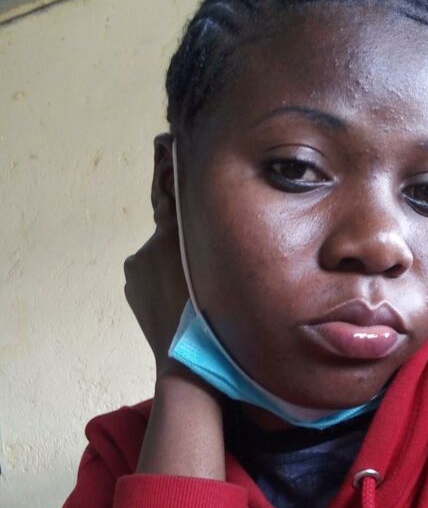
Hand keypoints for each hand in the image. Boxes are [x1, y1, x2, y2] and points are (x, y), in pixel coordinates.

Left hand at [124, 135, 188, 373]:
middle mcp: (144, 250)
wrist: (186, 365)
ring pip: (161, 256)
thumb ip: (200, 229)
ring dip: (174, 263)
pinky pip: (151, 276)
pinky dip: (164, 282)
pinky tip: (180, 301)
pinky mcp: (133, 290)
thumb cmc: (209, 317)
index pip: (168, 193)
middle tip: (205, 262)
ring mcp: (135, 273)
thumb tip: (182, 194)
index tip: (166, 143)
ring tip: (195, 290)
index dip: (169, 169)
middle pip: (169, 231)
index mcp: (168, 238)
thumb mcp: (214, 267)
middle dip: (183, 239)